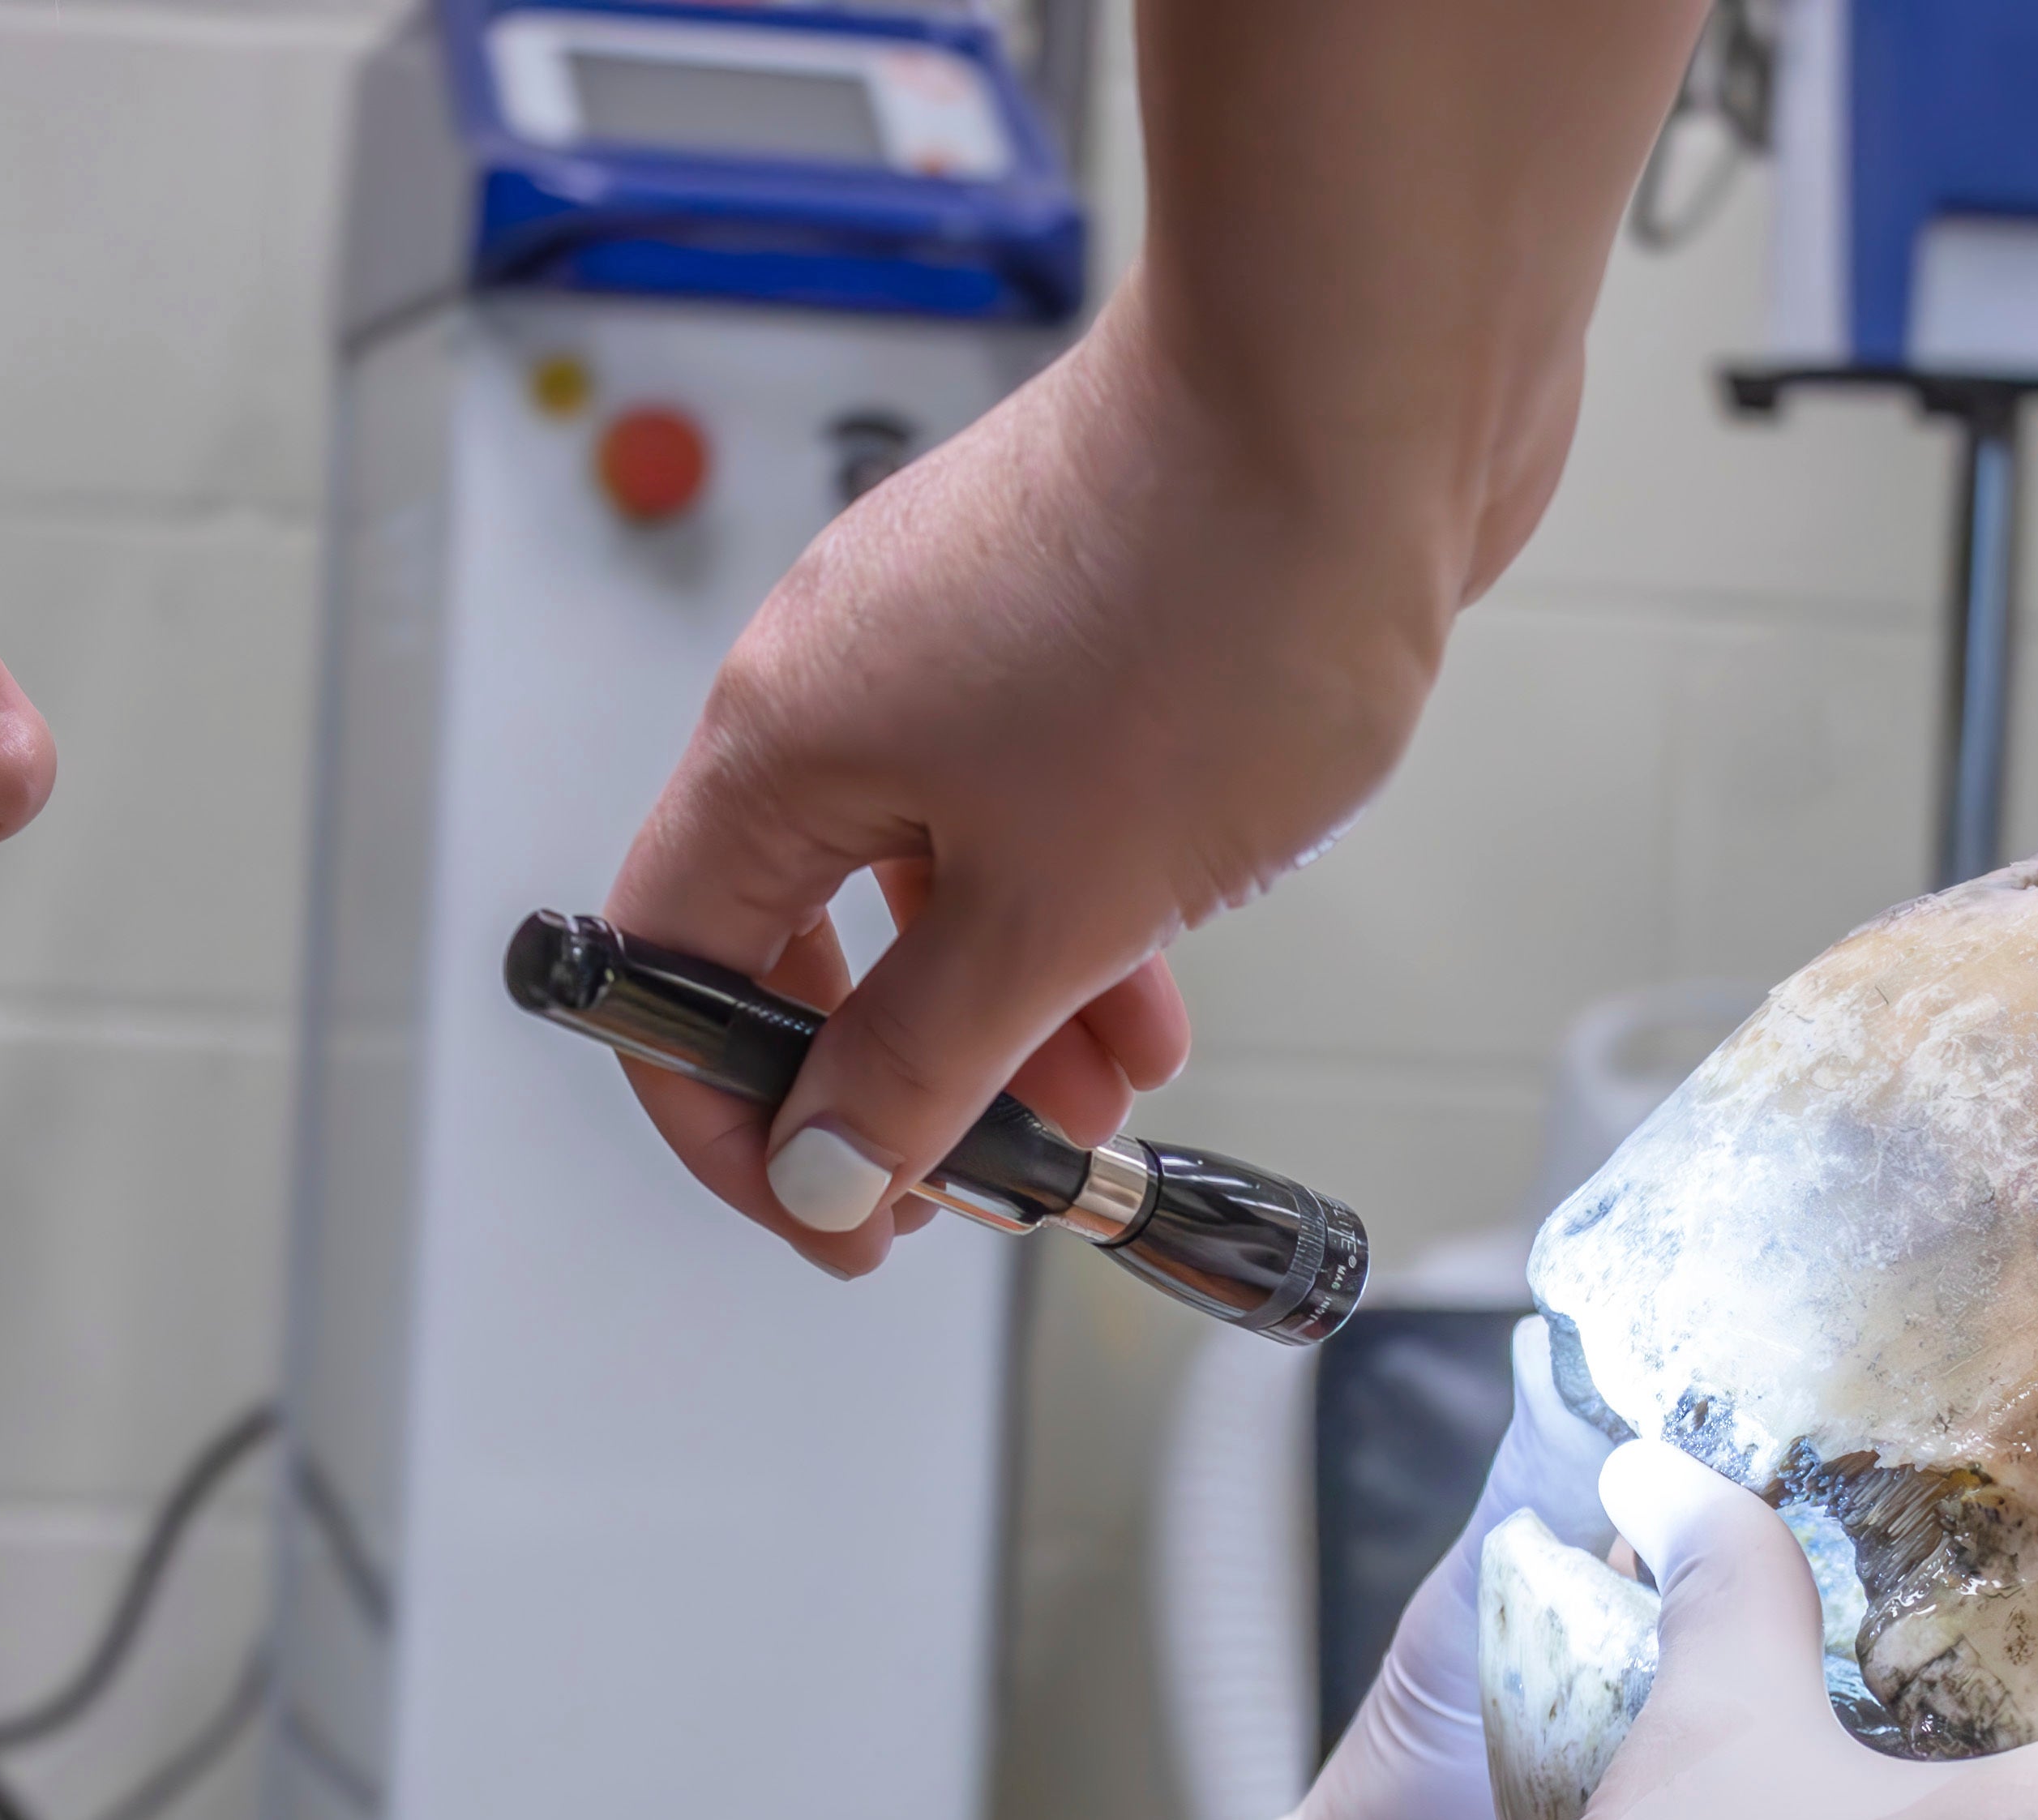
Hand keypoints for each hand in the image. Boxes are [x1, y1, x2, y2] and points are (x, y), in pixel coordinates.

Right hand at [605, 307, 1430, 1263]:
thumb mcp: (1059, 905)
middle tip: (982, 1180)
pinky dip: (1076, 912)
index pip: (673, 965)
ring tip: (1106, 1105)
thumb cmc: (1209, 600)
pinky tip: (1156, 982)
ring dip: (1007, 1011)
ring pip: (934, 879)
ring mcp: (956, 639)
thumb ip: (931, 1057)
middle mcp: (841, 676)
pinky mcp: (1066, 620)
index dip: (729, 1115)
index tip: (833, 1213)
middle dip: (892, 1074)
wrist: (1364, 387)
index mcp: (784, 740)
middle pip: (799, 929)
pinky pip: (1026, 808)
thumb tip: (833, 1163)